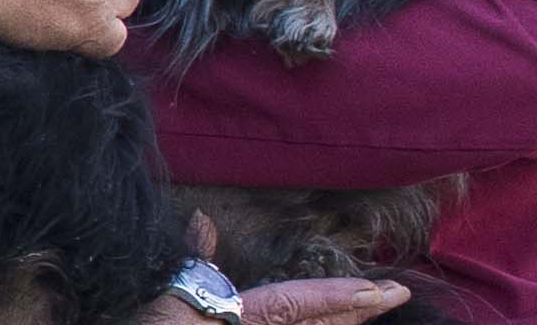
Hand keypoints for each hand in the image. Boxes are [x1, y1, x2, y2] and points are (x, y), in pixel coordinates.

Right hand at [137, 277, 410, 324]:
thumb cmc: (141, 322)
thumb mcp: (164, 292)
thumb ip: (190, 260)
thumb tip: (203, 222)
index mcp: (239, 320)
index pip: (298, 304)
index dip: (340, 297)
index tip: (381, 291)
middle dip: (356, 311)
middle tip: (395, 293)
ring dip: (335, 319)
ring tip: (366, 302)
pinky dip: (309, 319)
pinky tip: (326, 316)